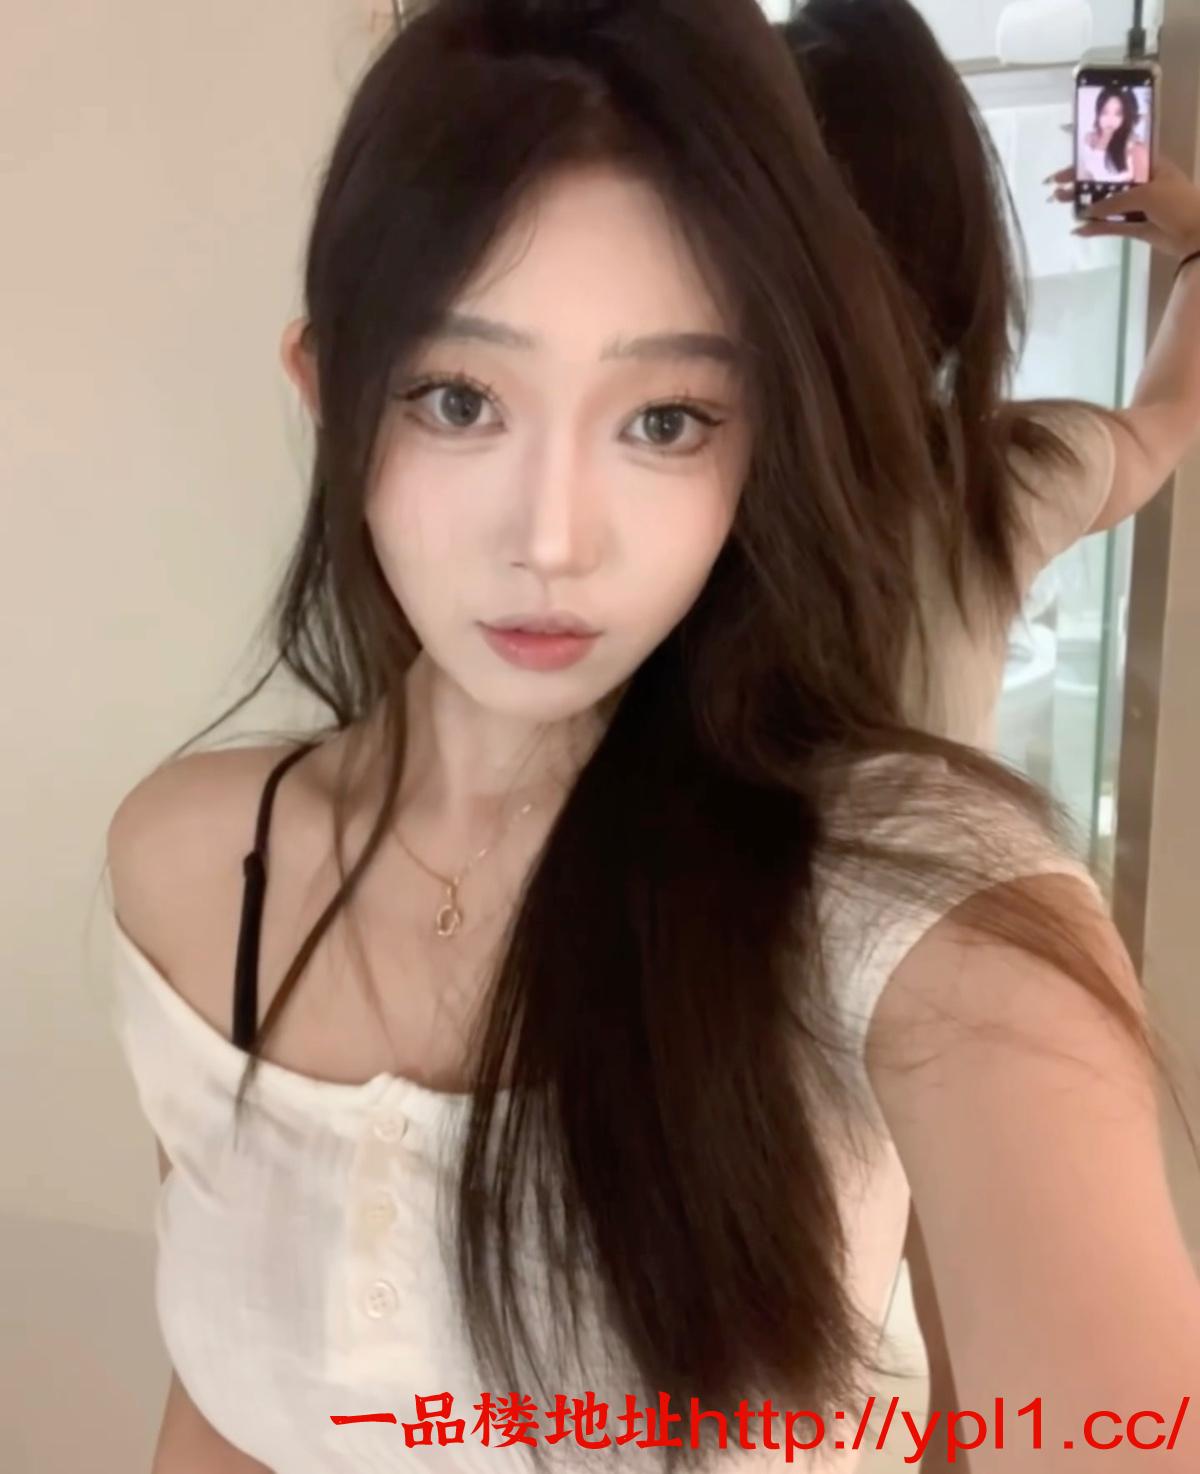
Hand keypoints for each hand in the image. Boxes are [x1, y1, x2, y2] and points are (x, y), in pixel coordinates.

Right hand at [1045, 156, 1199, 257]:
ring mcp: (1138, 206)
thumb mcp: (1146, 194)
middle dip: (1083, 183)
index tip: (1071, 164)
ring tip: (1060, 203)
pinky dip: (1096, 229)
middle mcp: (1142, 183)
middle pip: (1107, 182)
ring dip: (1085, 205)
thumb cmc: (1177, 203)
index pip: (1116, 159)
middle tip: (1058, 187)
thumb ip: (1115, 201)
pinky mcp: (1136, 228)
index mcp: (1148, 166)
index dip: (1094, 160)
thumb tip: (1086, 212)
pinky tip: (1078, 230)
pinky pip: (1111, 226)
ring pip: (1106, 204)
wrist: (1197, 235)